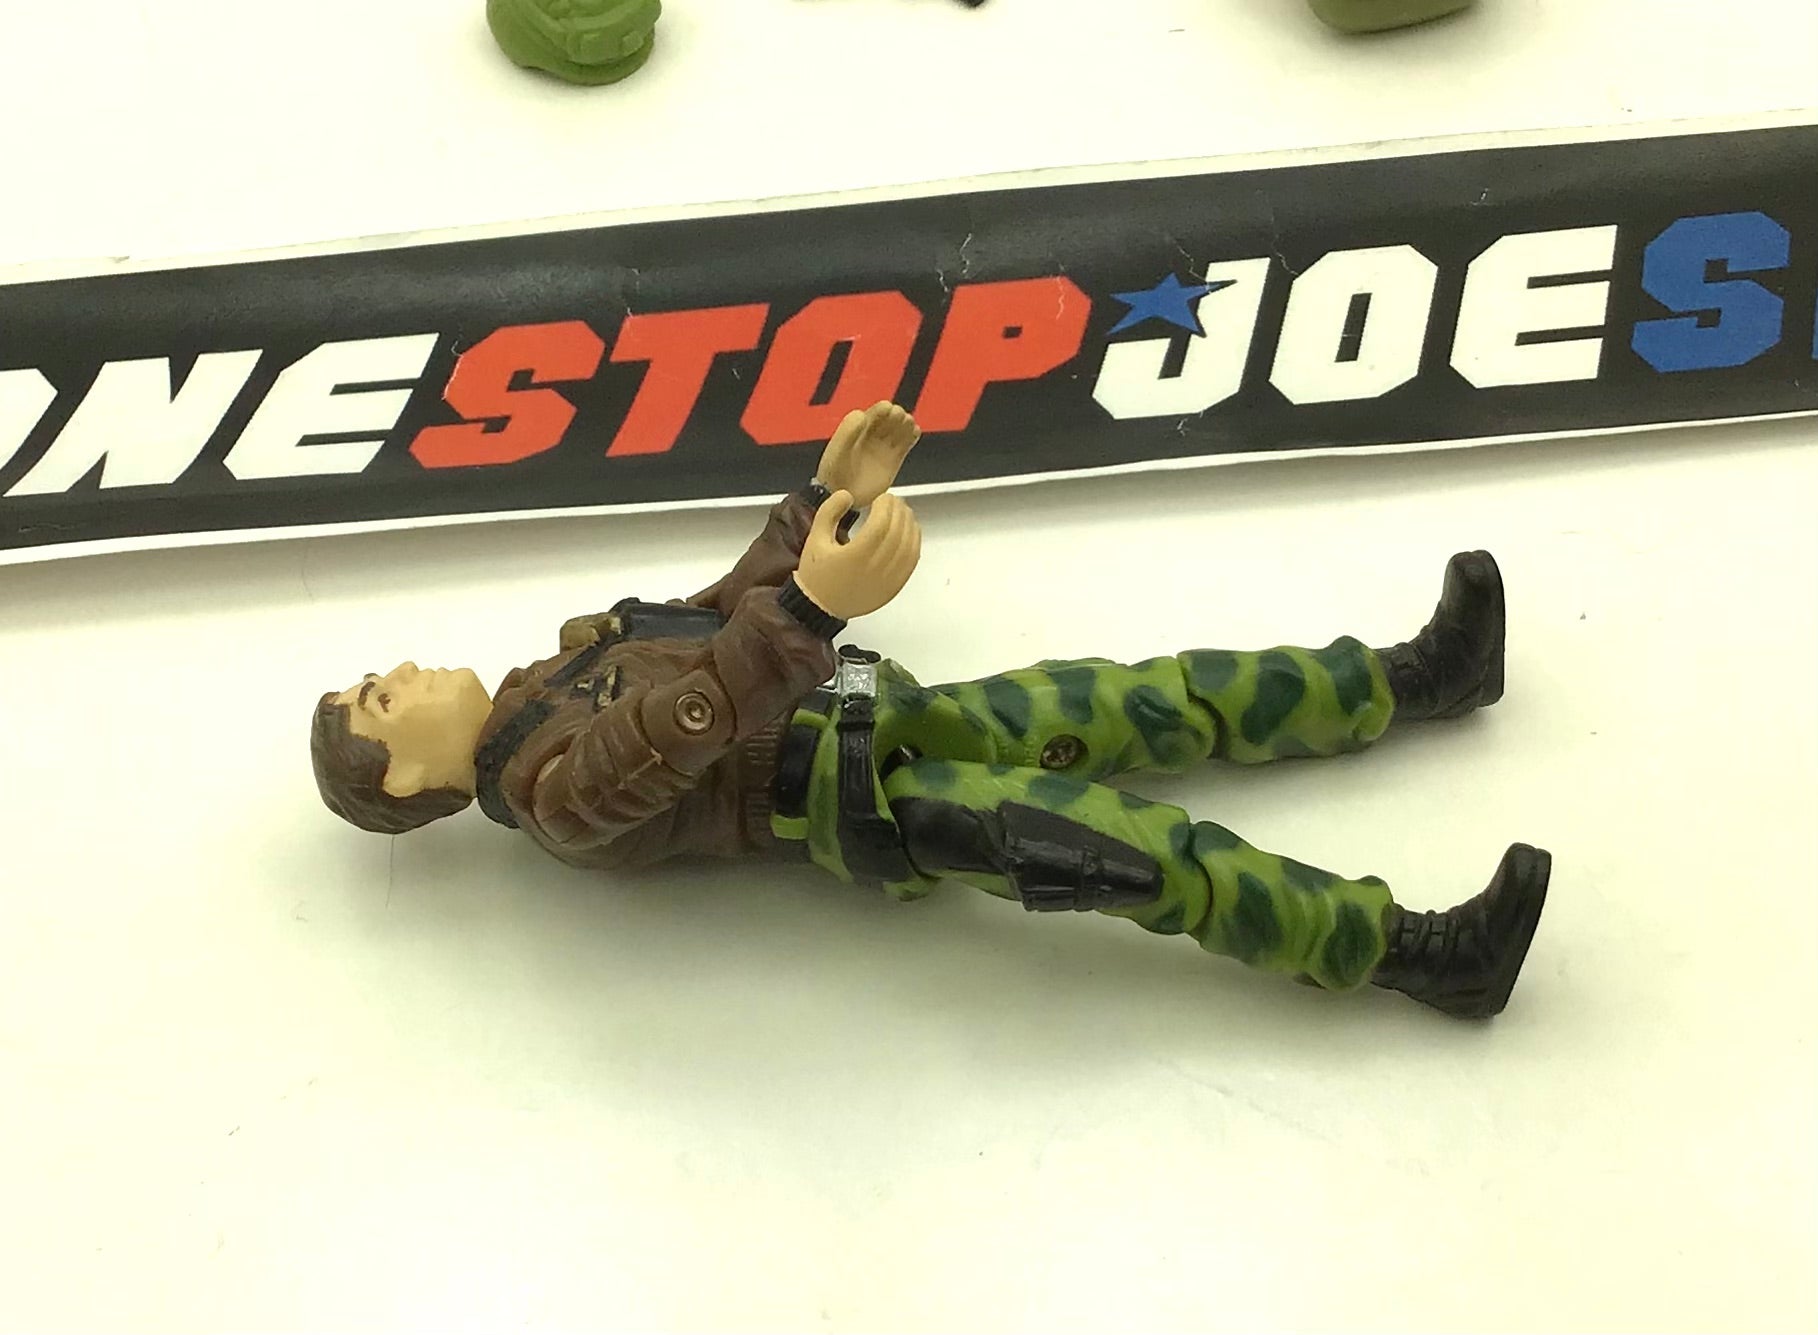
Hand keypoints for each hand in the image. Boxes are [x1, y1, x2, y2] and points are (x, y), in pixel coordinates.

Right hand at [794, 491, 920, 620]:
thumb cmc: (816, 574)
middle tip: (894, 500)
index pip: (881, 524)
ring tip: (903, 512)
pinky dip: (914, 544)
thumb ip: (829, 511)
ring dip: (909, 525)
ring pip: (909, 547)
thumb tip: (848, 495)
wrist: (819, 608)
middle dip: (899, 511)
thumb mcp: (815, 538)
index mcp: (854, 556)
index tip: (883, 497)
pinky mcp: (893, 588)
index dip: (886, 506)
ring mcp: (887, 581)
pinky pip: (911, 563)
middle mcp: (874, 569)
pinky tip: (910, 532)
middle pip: (897, 533)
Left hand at [814, 401, 920, 508]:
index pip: (875, 412)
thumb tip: (861, 414)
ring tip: (908, 426)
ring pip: (900, 427)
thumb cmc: (835, 476)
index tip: (888, 409)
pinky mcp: (895, 458)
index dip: (883, 408)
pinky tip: (914, 434)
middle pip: (890, 417)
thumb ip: (847, 433)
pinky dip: (912, 435)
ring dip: (906, 423)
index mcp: (857, 428)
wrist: (844, 498)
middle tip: (900, 418)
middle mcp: (872, 434)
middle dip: (897, 415)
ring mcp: (884, 446)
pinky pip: (907, 442)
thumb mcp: (836, 453)